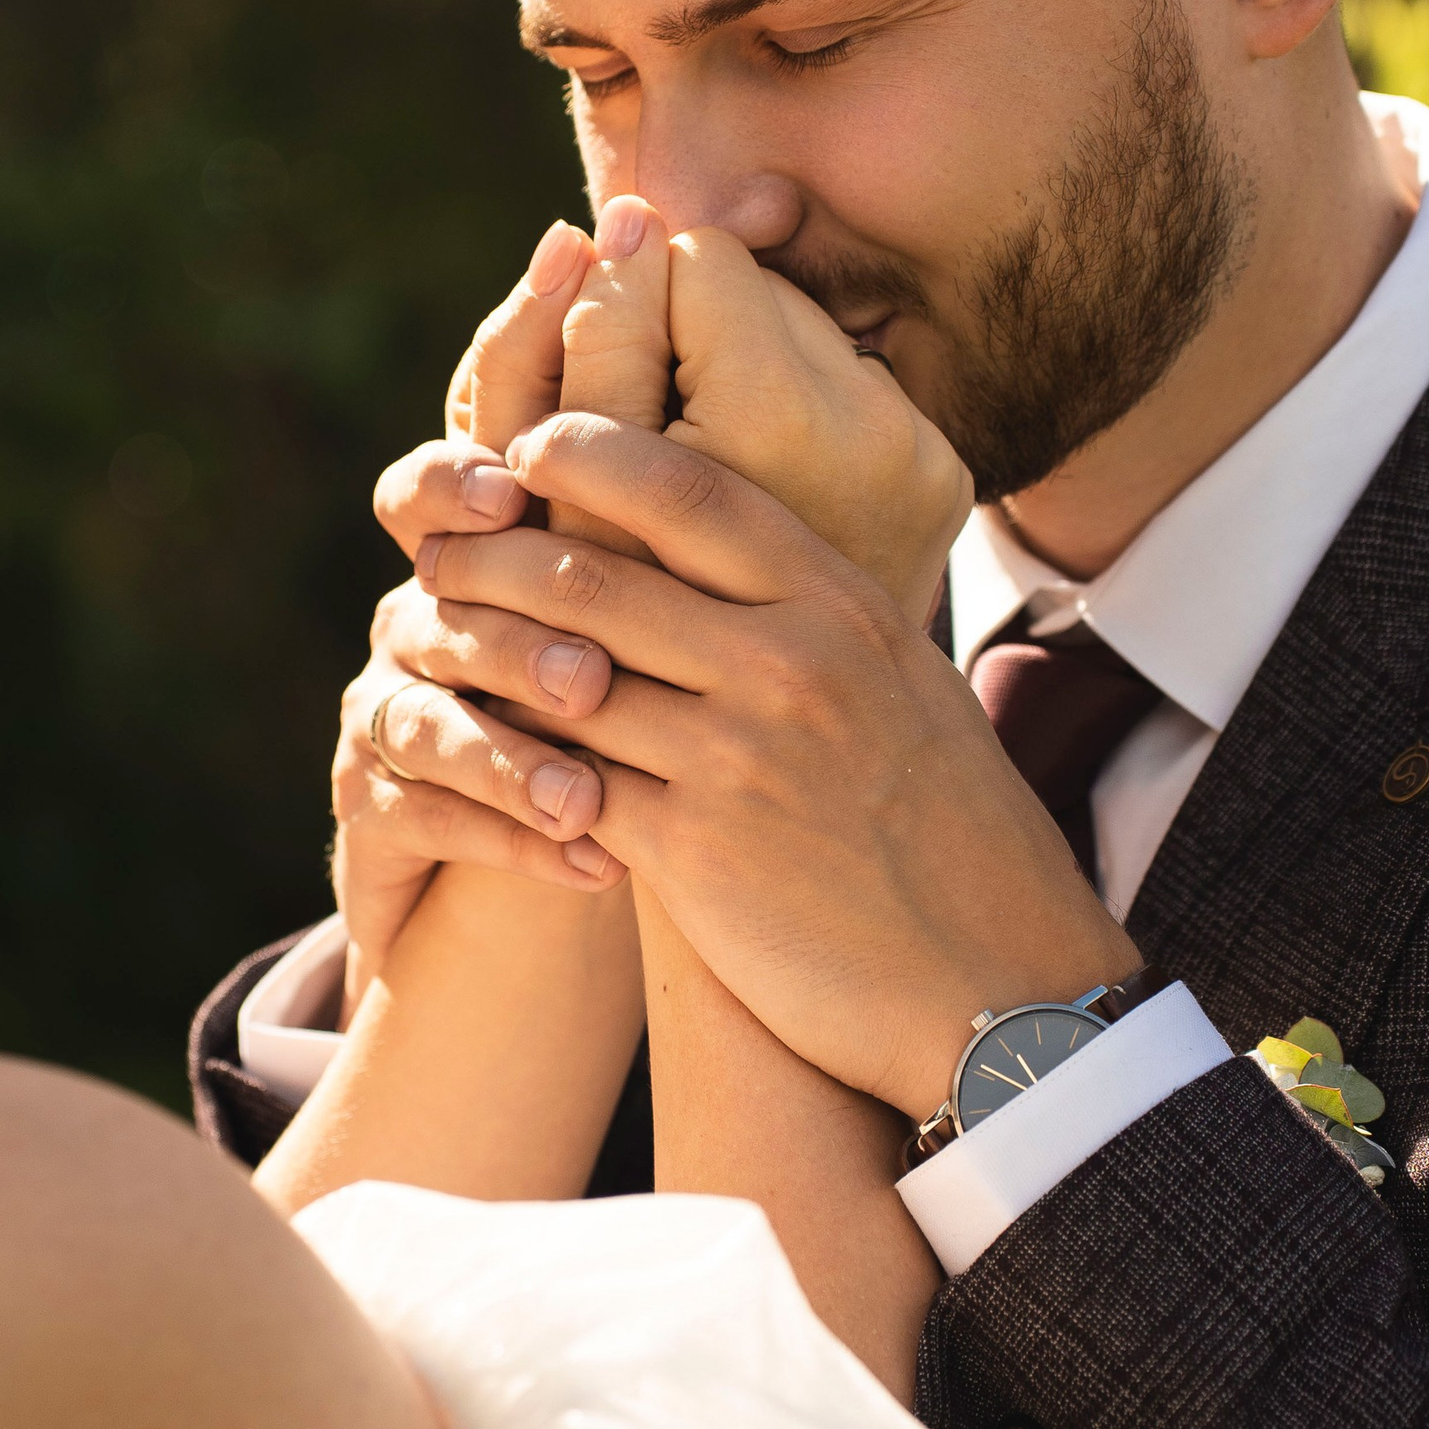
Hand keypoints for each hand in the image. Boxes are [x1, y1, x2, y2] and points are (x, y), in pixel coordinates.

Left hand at [349, 193, 975, 945]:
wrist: (996, 983)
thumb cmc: (955, 836)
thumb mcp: (907, 685)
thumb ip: (818, 614)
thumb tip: (734, 548)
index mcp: (842, 605)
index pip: (690, 489)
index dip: (588, 450)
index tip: (527, 445)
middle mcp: (789, 663)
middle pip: (593, 573)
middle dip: (492, 554)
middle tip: (440, 553)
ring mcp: (738, 756)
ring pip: (555, 674)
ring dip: (477, 658)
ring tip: (433, 646)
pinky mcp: (694, 851)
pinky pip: (563, 783)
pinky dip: (513, 768)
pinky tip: (484, 761)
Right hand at [557, 198, 972, 614]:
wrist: (778, 773)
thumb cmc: (618, 636)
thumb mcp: (572, 489)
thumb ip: (593, 342)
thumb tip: (629, 217)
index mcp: (784, 418)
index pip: (691, 260)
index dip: (631, 319)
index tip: (610, 399)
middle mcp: (881, 423)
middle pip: (757, 290)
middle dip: (693, 343)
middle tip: (654, 435)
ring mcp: (928, 452)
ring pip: (806, 337)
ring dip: (744, 378)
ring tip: (706, 467)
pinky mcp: (945, 477)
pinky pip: (853, 393)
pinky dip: (798, 426)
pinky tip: (764, 489)